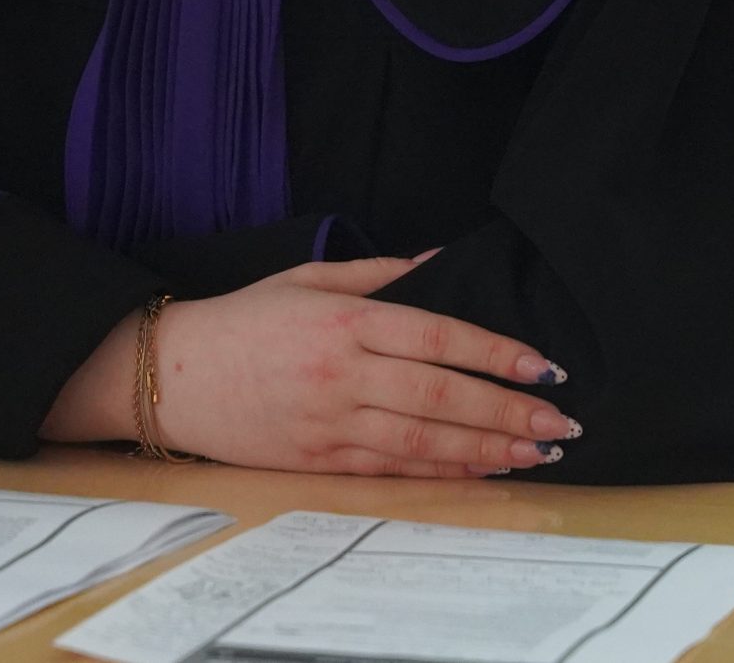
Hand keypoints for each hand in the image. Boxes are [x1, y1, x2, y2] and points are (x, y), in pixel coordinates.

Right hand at [147, 256, 579, 476]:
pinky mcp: (319, 460)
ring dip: (488, 448)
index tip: (545, 365)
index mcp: (343, 320)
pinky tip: (482, 470)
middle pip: (442, 394)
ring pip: (425, 439)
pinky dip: (443, 471)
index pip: (438, 336)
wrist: (171, 376)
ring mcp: (331, 422)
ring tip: (538, 450)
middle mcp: (342, 373)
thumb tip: (442, 262)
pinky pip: (394, 469)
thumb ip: (380, 273)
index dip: (497, 353)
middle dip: (509, 410)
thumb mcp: (307, 278)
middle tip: (562, 420)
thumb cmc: (244, 320)